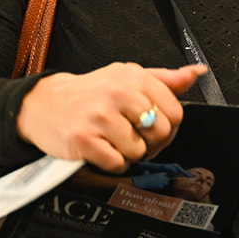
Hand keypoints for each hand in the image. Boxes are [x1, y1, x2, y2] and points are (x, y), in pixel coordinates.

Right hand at [15, 62, 208, 171]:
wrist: (43, 104)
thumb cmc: (89, 94)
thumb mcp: (126, 77)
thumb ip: (164, 79)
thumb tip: (195, 73)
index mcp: (133, 77)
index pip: (175, 112)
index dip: (168, 127)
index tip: (152, 128)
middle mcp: (117, 93)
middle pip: (160, 133)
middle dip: (150, 144)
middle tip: (131, 138)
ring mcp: (100, 116)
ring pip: (139, 151)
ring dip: (127, 154)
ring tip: (111, 141)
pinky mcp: (84, 139)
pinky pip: (117, 163)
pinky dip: (111, 163)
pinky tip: (100, 149)